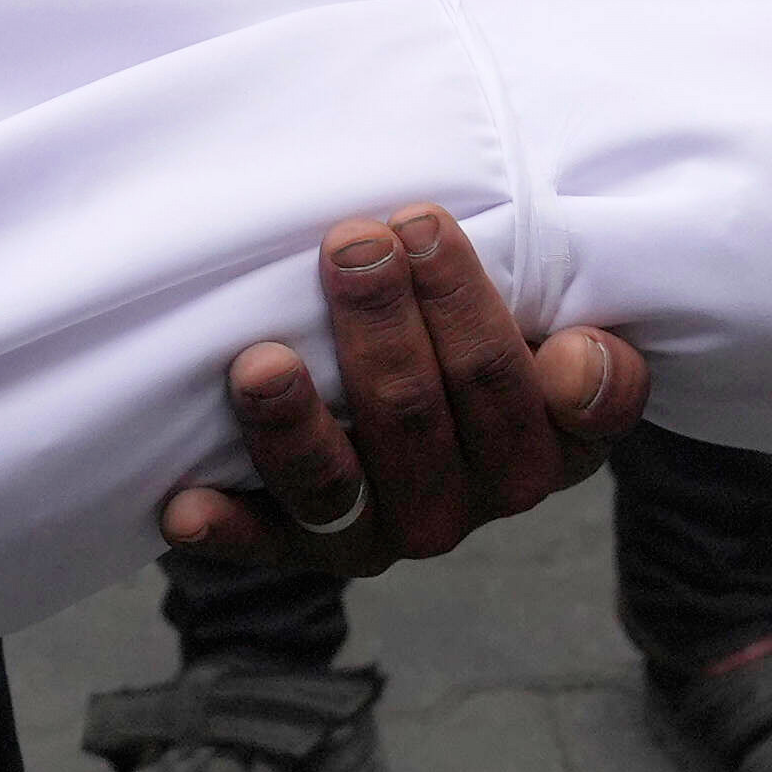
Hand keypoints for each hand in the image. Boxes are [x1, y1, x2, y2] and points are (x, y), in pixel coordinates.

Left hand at [149, 204, 642, 583]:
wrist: (429, 395)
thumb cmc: (490, 329)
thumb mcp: (556, 322)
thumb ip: (586, 351)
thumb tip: (577, 361)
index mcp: (547, 448)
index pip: (516, 390)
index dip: (468, 312)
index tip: (424, 227)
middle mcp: (470, 502)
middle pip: (417, 420)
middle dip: (378, 326)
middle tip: (349, 242)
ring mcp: (384, 530)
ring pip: (340, 487)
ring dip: (296, 426)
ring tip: (261, 364)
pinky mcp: (306, 544)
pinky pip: (265, 543)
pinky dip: (226, 528)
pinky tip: (185, 507)